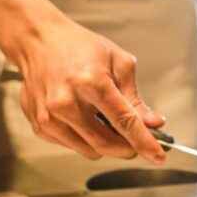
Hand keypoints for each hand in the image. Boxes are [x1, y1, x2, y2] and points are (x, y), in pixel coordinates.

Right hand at [8, 14, 166, 161]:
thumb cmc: (79, 47)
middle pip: (107, 144)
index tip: (159, 156)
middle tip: (138, 140)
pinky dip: (87, 139)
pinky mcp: (40, 126)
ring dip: (107, 144)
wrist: (38, 41)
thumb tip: (152, 124)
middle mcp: (66, 102)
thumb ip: (135, 98)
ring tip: (107, 120)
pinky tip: (86, 118)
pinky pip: (73, 146)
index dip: (145, 142)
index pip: (124, 122)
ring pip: (91, 151)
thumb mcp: (118, 62)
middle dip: (128, 148)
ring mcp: (50, 117)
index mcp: (90, 82)